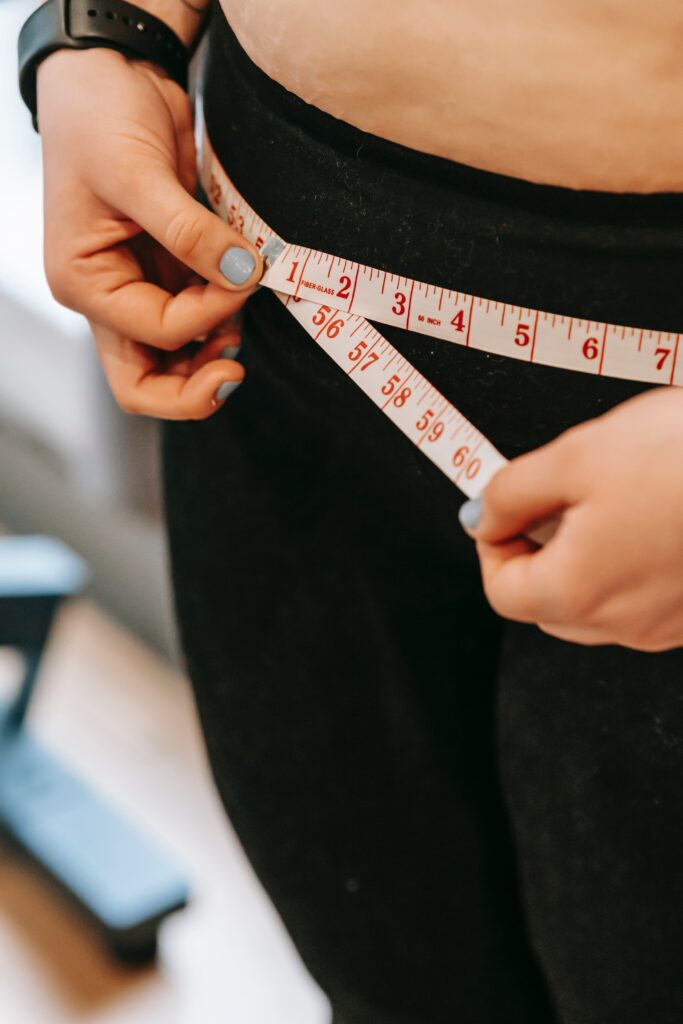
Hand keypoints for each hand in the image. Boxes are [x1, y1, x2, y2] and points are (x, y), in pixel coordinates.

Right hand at [37, 48, 262, 418]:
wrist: (113, 77)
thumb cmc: (99, 119)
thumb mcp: (137, 173)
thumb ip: (189, 232)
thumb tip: (242, 274)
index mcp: (84, 283)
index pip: (153, 333)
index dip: (206, 314)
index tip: (243, 273)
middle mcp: (109, 297)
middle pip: (147, 383)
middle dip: (194, 388)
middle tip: (236, 370)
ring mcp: (141, 288)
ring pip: (176, 360)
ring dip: (214, 352)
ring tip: (241, 316)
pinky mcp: (171, 272)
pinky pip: (198, 319)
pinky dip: (223, 319)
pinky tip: (240, 297)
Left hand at [459, 387, 682, 650]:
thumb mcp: (575, 457)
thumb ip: (512, 493)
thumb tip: (483, 515)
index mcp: (577, 592)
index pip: (501, 592)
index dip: (491, 545)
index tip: (501, 510)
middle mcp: (623, 623)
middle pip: (546, 604)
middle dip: (537, 552)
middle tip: (553, 498)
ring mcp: (667, 623)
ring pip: (596, 603)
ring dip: (583, 559)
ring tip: (608, 498)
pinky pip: (643, 598)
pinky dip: (629, 564)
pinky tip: (649, 515)